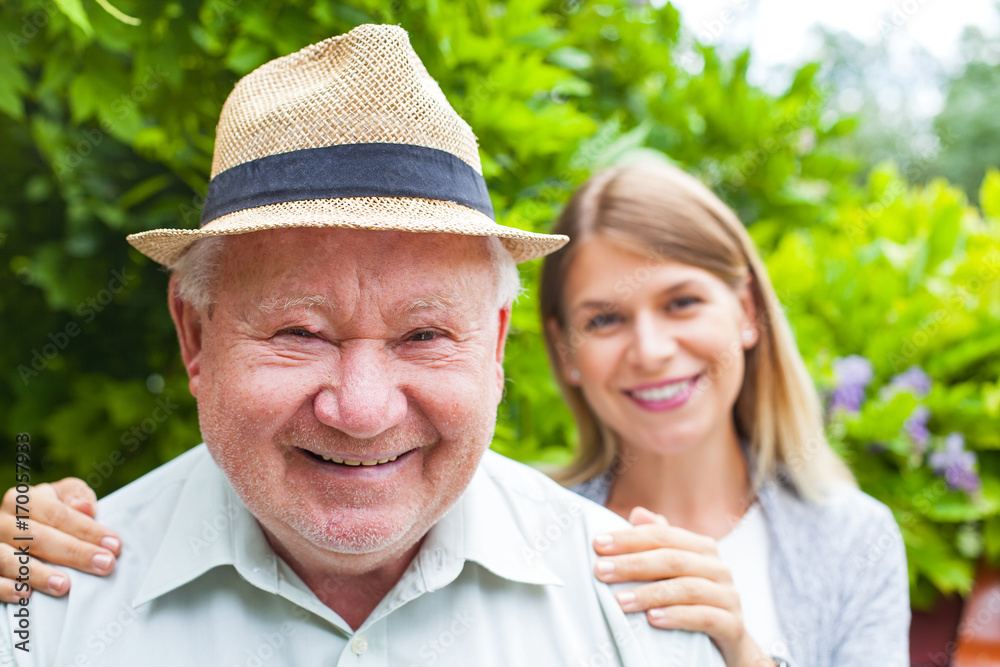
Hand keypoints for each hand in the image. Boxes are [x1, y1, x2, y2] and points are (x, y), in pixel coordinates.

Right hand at [0, 478, 120, 601]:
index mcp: (23, 500)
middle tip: (104, 564)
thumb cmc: (48, 514)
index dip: (87, 530)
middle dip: (75, 552)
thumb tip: (86, 507)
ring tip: (64, 585)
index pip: (57, 514)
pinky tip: (26, 595)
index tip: (113, 545)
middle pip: (37, 537)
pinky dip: (7, 587)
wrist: (16, 530)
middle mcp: (2, 521)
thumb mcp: (62, 497)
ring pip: (9, 559)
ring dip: (38, 574)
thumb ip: (75, 496)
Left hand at [593, 507, 773, 666]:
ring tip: (620, 601)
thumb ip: (658, 542)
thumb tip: (638, 512)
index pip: (662, 535)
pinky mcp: (733, 625)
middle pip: (672, 559)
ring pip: (687, 588)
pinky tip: (653, 620)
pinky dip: (677, 617)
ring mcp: (728, 596)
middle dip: (632, 564)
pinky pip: (705, 617)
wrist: (727, 641)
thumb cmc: (692, 600)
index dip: (629, 538)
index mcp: (701, 548)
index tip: (598, 544)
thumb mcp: (674, 571)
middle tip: (601, 571)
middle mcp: (718, 567)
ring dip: (649, 594)